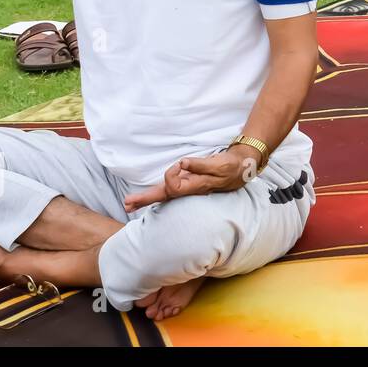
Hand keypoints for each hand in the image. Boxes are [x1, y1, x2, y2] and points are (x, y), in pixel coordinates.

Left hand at [122, 150, 254, 212]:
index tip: (181, 163)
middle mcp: (188, 190)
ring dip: (147, 198)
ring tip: (130, 203)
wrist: (241, 167)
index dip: (172, 174)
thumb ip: (201, 165)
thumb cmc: (230, 166)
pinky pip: (169, 190)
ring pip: (164, 194)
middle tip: (127, 204)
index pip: (174, 186)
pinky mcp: (188, 182)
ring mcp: (187, 187)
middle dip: (145, 199)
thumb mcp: (219, 164)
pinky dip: (157, 193)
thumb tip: (183, 163)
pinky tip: (150, 196)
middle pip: (163, 196)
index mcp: (195, 187)